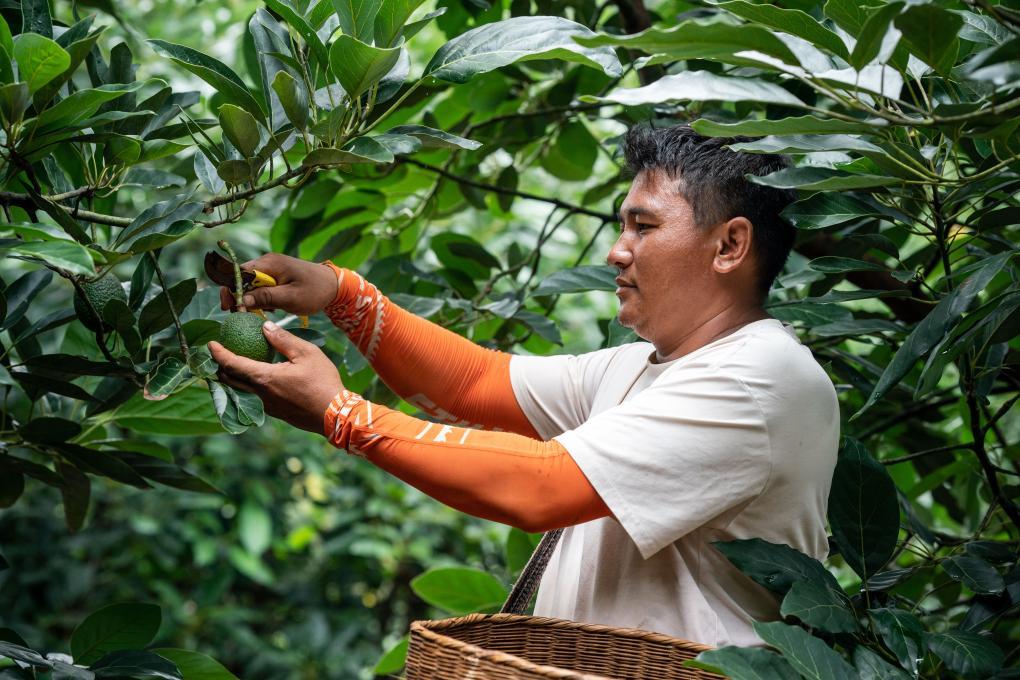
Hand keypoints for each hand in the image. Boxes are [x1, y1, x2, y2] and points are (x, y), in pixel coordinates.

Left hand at [209, 320, 343, 434]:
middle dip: (221, 367)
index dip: (218, 353)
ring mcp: (267, 406)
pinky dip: (248, 387)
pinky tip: (258, 380)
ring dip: (234, 378)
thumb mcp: (307, 353)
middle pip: (230, 380)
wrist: (334, 414)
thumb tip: (266, 327)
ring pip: (241, 391)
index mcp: (265, 377)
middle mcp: (260, 394)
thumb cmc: (323, 382)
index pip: (232, 364)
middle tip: (220, 354)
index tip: (210, 344)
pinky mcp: (275, 413)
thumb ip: (283, 339)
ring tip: (236, 366)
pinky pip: (254, 398)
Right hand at [219, 252, 339, 315]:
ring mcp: (272, 269)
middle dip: (239, 296)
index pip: (239, 272)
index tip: (228, 306)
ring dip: (251, 299)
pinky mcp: (277, 277)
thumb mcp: (290, 297)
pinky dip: (261, 298)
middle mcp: (267, 263)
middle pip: (242, 278)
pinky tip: (269, 309)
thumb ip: (265, 298)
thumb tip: (241, 301)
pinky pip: (261, 287)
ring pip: (250, 284)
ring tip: (259, 313)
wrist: (334, 286)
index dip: (230, 288)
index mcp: (269, 263)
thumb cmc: (315, 291)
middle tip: (240, 314)